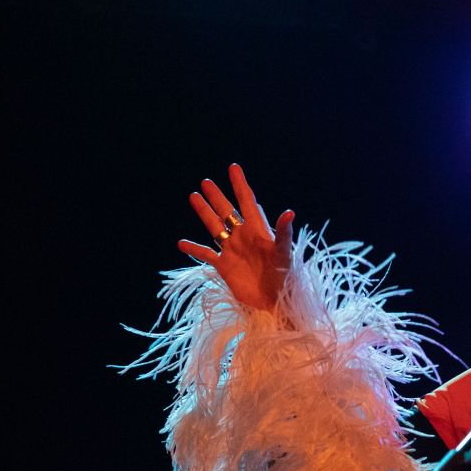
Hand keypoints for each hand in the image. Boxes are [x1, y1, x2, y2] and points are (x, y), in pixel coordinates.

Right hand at [178, 163, 295, 311]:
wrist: (275, 303)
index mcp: (258, 230)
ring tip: (194, 197)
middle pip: (227, 211)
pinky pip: (205, 255)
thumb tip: (289, 212)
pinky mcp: (224, 267)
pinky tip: (181, 243)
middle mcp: (243, 237)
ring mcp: (233, 251)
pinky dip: (194, 248)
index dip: (240, 184)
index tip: (233, 167)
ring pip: (215, 228)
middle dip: (217, 197)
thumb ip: (284, 232)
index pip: (247, 201)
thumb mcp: (284, 253)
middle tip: (206, 182)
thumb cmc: (284, 278)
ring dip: (204, 213)